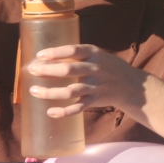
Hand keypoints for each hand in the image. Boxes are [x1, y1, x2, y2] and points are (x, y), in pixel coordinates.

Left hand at [26, 44, 148, 119]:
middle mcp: (95, 69)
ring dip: (49, 92)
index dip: (55, 52)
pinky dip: (64, 112)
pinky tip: (50, 112)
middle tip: (32, 70)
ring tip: (34, 91)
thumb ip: (80, 56)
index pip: (73, 50)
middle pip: (68, 70)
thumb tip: (49, 58)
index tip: (39, 55)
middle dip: (47, 70)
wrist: (131, 85)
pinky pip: (77, 108)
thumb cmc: (109, 68)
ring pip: (69, 91)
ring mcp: (95, 86)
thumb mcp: (100, 55)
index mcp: (95, 54)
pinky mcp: (95, 100)